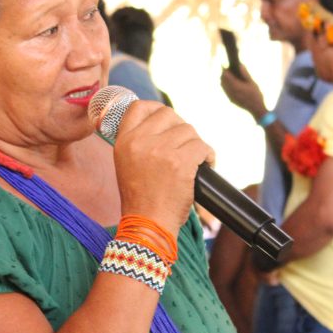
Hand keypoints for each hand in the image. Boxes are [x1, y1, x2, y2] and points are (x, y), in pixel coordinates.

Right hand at [113, 101, 214, 234]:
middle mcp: (140, 142)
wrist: (148, 225)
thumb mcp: (126, 165)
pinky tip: (206, 166)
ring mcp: (160, 150)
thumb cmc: (141, 200)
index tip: (167, 121)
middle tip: (184, 147)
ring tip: (194, 162)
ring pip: (189, 130)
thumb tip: (165, 124)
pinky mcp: (180, 162)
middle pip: (169, 114)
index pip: (139, 107)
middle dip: (181, 128)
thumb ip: (139, 143)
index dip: (156, 109)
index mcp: (124, 141)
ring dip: (196, 145)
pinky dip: (208, 156)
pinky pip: (202, 146)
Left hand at [220, 67, 266, 118]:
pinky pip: (225, 91)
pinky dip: (225, 85)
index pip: (226, 76)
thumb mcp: (252, 83)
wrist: (256, 109)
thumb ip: (245, 74)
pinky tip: (230, 84)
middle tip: (227, 69)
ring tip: (228, 75)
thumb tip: (240, 65)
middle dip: (223, 74)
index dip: (224, 69)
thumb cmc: (256, 95)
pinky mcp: (231, 100)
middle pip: (222, 80)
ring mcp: (230, 96)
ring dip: (223, 80)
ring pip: (222, 86)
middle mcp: (231, 92)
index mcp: (236, 86)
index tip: (224, 65)